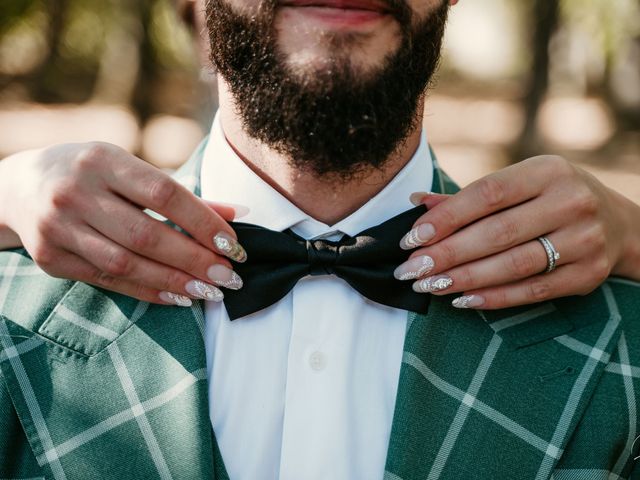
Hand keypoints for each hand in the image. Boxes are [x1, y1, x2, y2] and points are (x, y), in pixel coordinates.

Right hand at [0, 142, 247, 305]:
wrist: (20, 186)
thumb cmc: (92, 174)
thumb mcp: (131, 169)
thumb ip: (182, 195)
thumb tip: (237, 215)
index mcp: (104, 161)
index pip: (164, 193)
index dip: (203, 222)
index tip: (233, 245)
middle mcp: (77, 192)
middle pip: (146, 234)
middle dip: (194, 260)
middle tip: (229, 276)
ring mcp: (59, 227)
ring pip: (126, 263)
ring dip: (174, 282)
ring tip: (209, 291)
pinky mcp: (51, 258)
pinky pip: (107, 280)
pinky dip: (147, 291)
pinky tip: (177, 297)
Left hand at [394, 155, 639, 308]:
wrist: (617, 224)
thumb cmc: (551, 199)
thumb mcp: (520, 184)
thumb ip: (470, 197)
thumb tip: (417, 204)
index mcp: (547, 171)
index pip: (488, 194)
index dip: (446, 218)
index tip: (412, 238)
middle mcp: (570, 202)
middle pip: (497, 233)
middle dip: (447, 254)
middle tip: (411, 270)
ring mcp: (583, 240)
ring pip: (513, 265)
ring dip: (464, 278)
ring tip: (428, 286)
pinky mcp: (587, 275)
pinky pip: (532, 291)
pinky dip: (494, 298)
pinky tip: (461, 299)